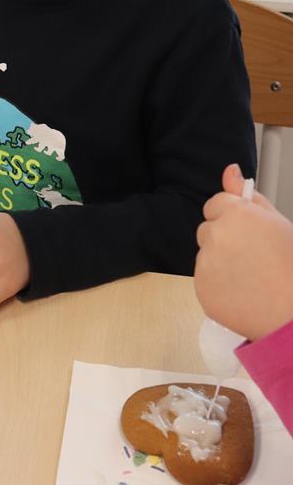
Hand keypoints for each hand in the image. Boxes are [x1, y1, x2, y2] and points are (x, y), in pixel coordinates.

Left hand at [195, 163, 292, 339]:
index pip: (215, 203)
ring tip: (251, 276)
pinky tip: (243, 292)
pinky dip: (217, 284)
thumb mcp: (278, 223)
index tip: (247, 231)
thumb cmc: (292, 268)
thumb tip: (230, 170)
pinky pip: (204, 280)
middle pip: (207, 229)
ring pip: (205, 255)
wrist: (292, 314)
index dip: (232, 217)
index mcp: (237, 215)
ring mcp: (206, 263)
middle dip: (223, 238)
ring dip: (220, 262)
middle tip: (253, 256)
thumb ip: (249, 196)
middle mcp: (217, 235)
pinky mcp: (201, 289)